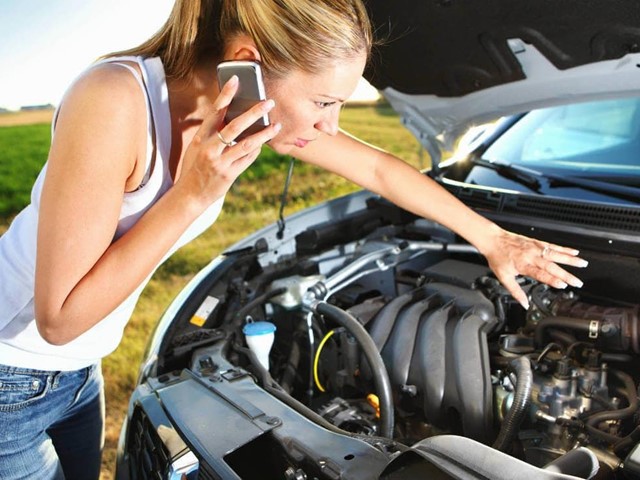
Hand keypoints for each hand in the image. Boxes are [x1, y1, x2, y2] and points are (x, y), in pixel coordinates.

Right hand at [175, 75, 280, 208]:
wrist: (190, 194)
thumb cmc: (194, 167)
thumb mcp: (197, 147)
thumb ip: (212, 133)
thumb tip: (232, 117)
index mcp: (201, 137)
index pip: (215, 112)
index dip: (226, 95)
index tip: (236, 80)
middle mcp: (210, 148)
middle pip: (235, 126)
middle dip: (254, 113)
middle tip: (268, 102)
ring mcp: (220, 162)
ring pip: (247, 144)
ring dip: (264, 134)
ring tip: (277, 125)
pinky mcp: (229, 174)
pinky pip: (248, 159)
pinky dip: (257, 150)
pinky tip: (264, 144)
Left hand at [480, 226, 588, 308]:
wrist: (493, 240)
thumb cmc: (498, 257)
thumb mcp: (503, 277)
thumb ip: (515, 291)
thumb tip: (524, 304)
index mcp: (523, 265)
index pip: (541, 274)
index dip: (552, 280)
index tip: (563, 285)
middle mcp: (531, 256)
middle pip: (552, 266)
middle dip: (566, 274)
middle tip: (578, 282)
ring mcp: (535, 248)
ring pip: (555, 254)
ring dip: (570, 259)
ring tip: (583, 264)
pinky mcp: (537, 242)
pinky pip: (552, 246)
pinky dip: (564, 249)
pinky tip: (574, 252)